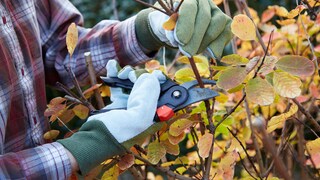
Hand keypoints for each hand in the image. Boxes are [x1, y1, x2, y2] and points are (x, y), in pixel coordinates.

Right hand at [58, 60, 164, 174]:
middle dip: (140, 75)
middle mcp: (144, 109)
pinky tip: (111, 66)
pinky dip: (115, 73)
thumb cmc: (119, 133)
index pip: (163, 94)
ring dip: (127, 73)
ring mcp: (130, 105)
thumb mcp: (140, 117)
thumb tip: (149, 77)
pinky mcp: (118, 102)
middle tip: (132, 76)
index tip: (156, 74)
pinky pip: (119, 84)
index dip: (160, 82)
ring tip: (121, 73)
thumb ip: (148, 96)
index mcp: (153, 115)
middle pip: (147, 85)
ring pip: (133, 82)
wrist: (96, 138)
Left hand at [135, 0, 232, 58]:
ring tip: (193, 51)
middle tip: (186, 52)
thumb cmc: (170, 25)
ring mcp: (216, 11)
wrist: (177, 29)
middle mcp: (204, 1)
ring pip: (218, 23)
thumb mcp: (165, 26)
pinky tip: (210, 53)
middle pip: (205, 17)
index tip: (180, 41)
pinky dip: (218, 45)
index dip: (185, 24)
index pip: (189, 7)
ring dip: (206, 42)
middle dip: (195, 38)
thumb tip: (178, 39)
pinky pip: (227, 32)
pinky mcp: (225, 22)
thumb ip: (170, 30)